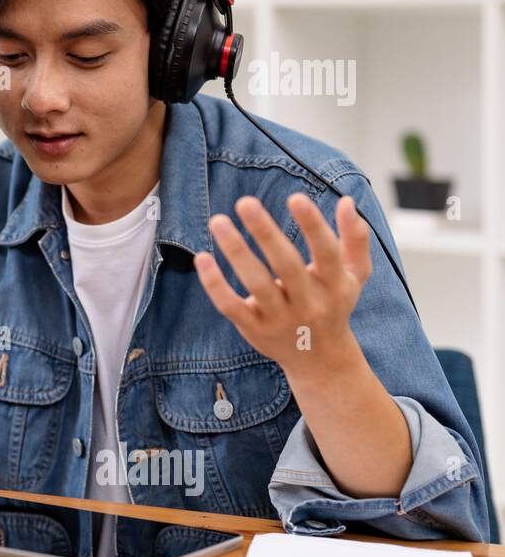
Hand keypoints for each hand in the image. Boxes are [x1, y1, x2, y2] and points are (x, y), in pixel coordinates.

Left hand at [193, 193, 372, 376]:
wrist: (319, 359)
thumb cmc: (333, 304)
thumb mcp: (353, 275)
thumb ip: (354, 239)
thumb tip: (347, 200)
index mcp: (335, 285)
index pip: (326, 253)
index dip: (313, 225)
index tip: (295, 197)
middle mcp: (309, 303)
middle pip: (287, 265)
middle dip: (266, 233)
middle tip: (245, 201)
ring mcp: (280, 319)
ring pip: (257, 284)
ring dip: (236, 251)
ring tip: (218, 220)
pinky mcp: (254, 329)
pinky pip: (231, 306)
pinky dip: (214, 284)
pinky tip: (203, 257)